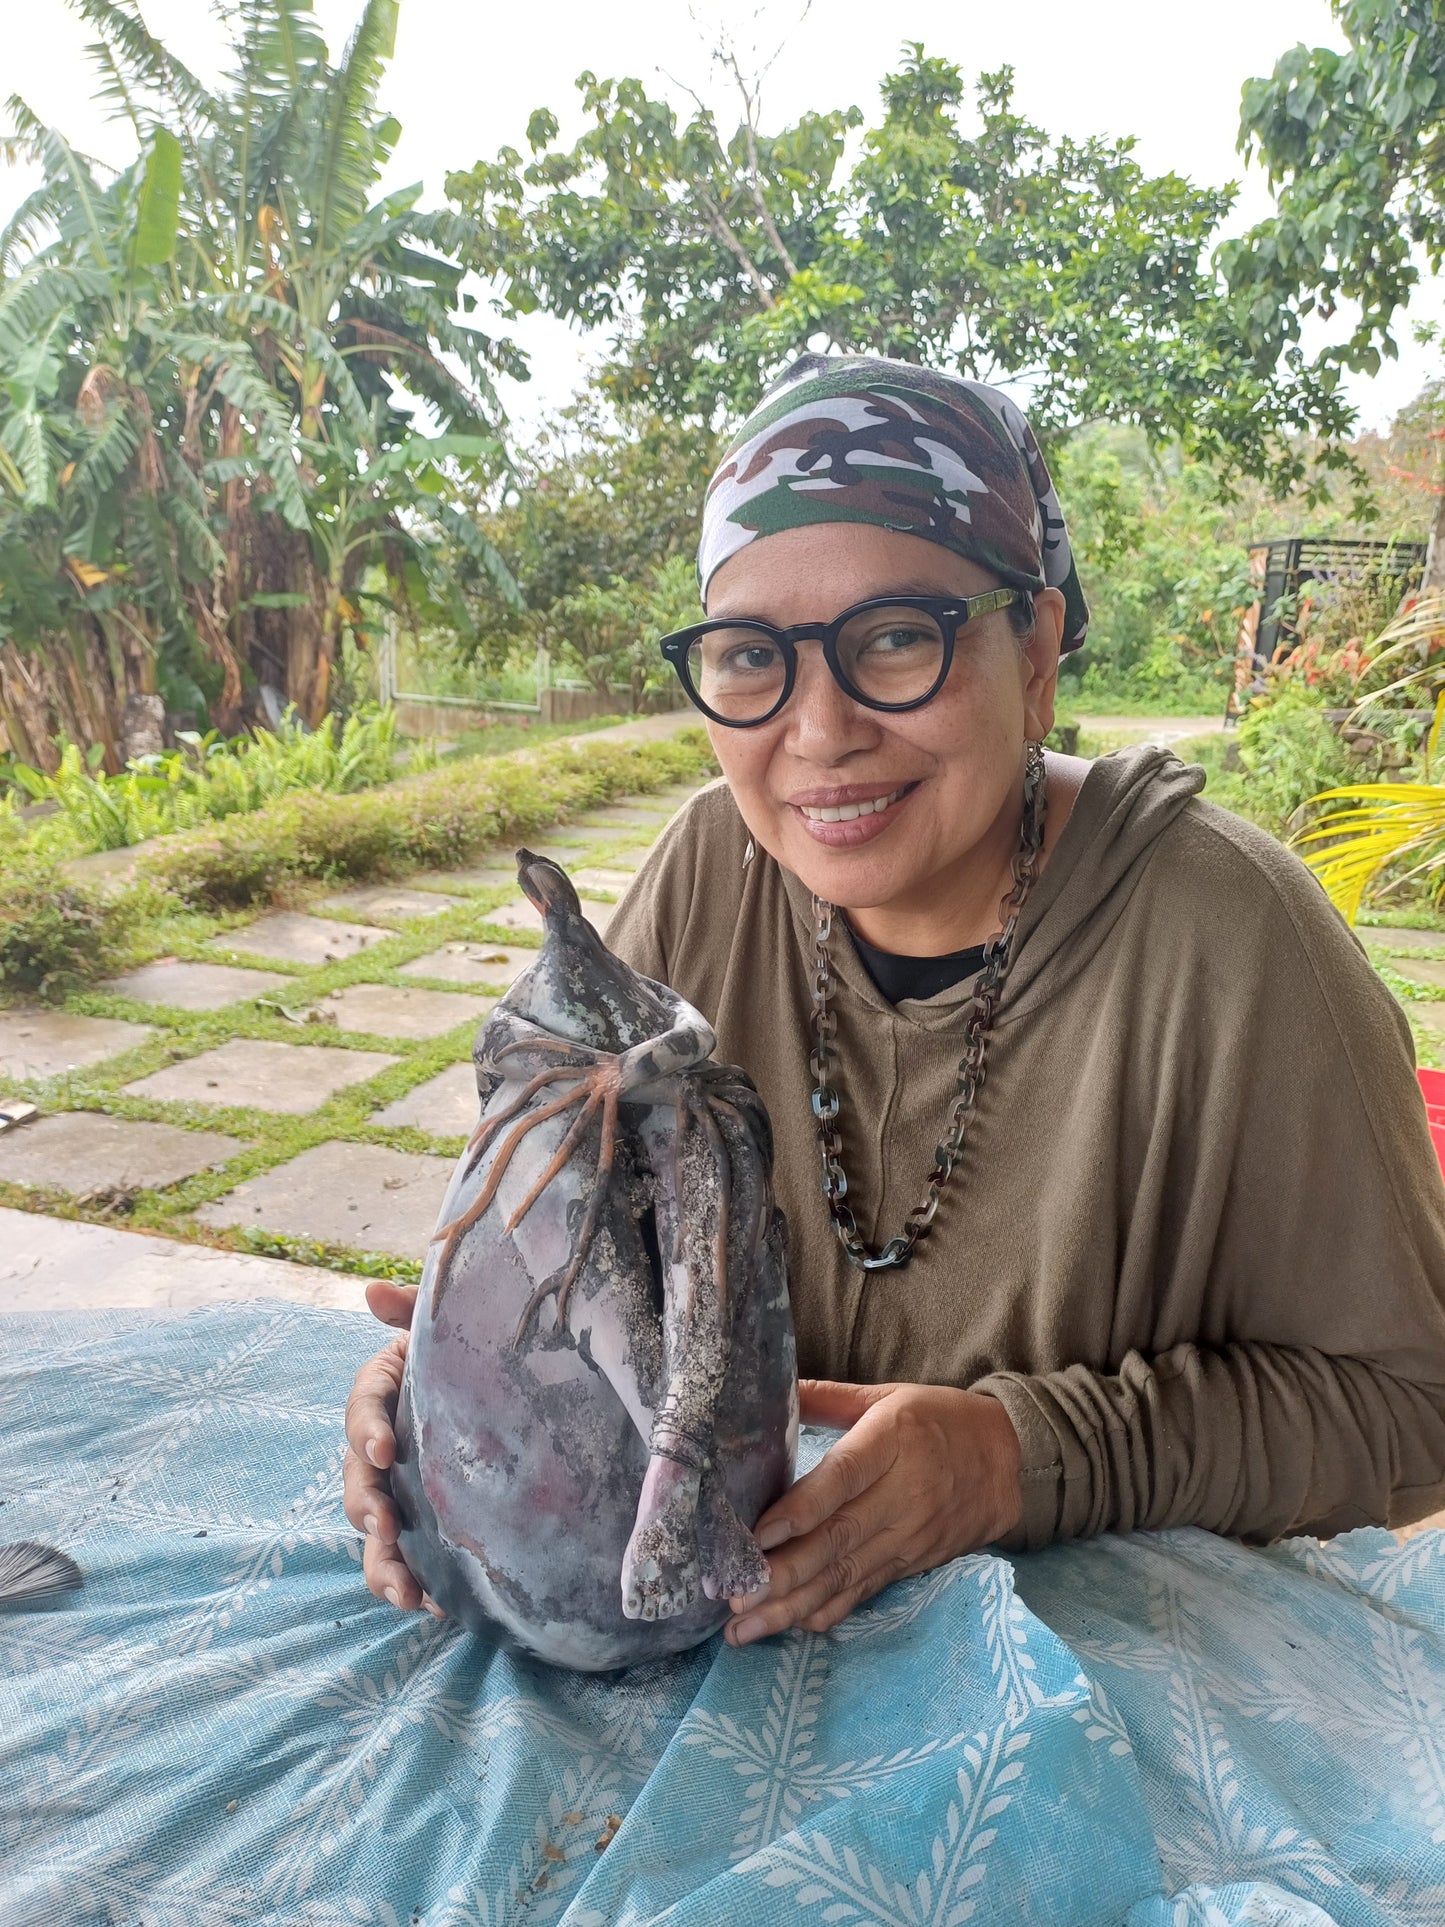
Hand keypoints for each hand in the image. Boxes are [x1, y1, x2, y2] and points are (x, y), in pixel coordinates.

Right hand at [342, 1280, 441, 1614]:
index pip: (361, 1410)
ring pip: (373, 1534)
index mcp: (380, 1393)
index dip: (366, 1430)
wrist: (499, 1384)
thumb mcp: (439, 1326)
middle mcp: (376, 1448)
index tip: (383, 1450)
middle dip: (367, 1510)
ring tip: (405, 1591)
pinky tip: (436, 1605)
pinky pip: (405, 1558)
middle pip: (356, 1484)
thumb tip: (371, 1291)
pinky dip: (415, 1582)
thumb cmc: (462, 1348)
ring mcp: (394, 1490)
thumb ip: (412, 1309)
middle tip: (386, 1527)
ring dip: (382, 1563)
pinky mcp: (418, 1524)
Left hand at [725, 1379, 1022, 1645]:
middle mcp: (903, 1492)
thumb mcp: (887, 1395)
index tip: (758, 1535)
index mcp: (893, 1440)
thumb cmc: (937, 1418)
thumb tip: (768, 1388)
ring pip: (848, 1574)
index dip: (801, 1509)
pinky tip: (795, 1626)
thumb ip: (828, 1396)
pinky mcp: (915, 1562)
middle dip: (784, 1574)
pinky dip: (831, 1610)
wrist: (1010, 1459)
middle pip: (839, 1538)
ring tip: (746, 1627)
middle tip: (735, 1597)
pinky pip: (868, 1590)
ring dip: (794, 1604)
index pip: (843, 1478)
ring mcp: (910, 1534)